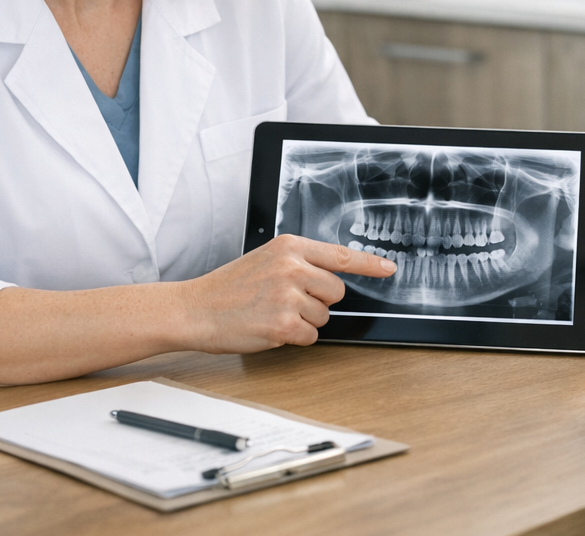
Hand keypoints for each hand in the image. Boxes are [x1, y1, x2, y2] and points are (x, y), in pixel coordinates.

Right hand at [179, 235, 394, 353]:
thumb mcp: (265, 260)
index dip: (370, 264)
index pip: (341, 255)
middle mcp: (292, 267)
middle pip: (336, 291)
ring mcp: (289, 296)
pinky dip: (294, 338)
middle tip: (287, 300)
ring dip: (304, 321)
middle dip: (319, 301)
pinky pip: (310, 336)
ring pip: (324, 316)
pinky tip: (270, 327)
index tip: (389, 268)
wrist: (195, 309)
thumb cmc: (229, 287)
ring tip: (272, 312)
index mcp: (289, 247)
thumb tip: (332, 278)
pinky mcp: (284, 324)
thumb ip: (299, 263)